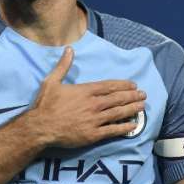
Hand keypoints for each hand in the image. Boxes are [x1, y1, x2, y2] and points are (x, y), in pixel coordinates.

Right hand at [27, 46, 145, 147]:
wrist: (41, 126)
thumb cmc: (45, 104)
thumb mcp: (51, 81)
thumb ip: (63, 66)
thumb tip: (69, 49)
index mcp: (85, 91)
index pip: (109, 86)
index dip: (122, 85)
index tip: (133, 85)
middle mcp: (93, 104)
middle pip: (117, 99)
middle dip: (131, 96)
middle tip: (143, 94)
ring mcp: (95, 120)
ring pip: (118, 113)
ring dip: (132, 109)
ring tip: (142, 106)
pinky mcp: (94, 134)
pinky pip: (113, 130)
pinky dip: (124, 127)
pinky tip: (133, 125)